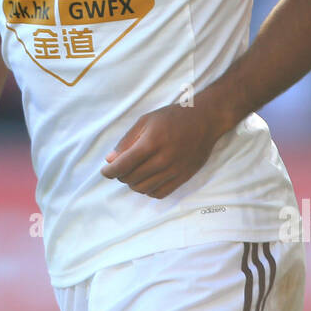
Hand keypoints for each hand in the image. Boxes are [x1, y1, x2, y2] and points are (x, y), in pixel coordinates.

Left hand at [100, 104, 222, 198]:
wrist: (205, 120)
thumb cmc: (172, 117)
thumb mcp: (145, 121)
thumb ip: (127, 141)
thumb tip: (110, 160)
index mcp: (151, 142)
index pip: (123, 165)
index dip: (110, 171)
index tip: (105, 171)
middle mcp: (163, 159)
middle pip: (132, 179)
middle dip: (120, 176)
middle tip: (121, 168)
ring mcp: (174, 170)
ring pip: (144, 189)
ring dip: (133, 184)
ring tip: (134, 173)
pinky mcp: (183, 177)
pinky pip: (159, 193)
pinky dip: (148, 190)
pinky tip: (148, 180)